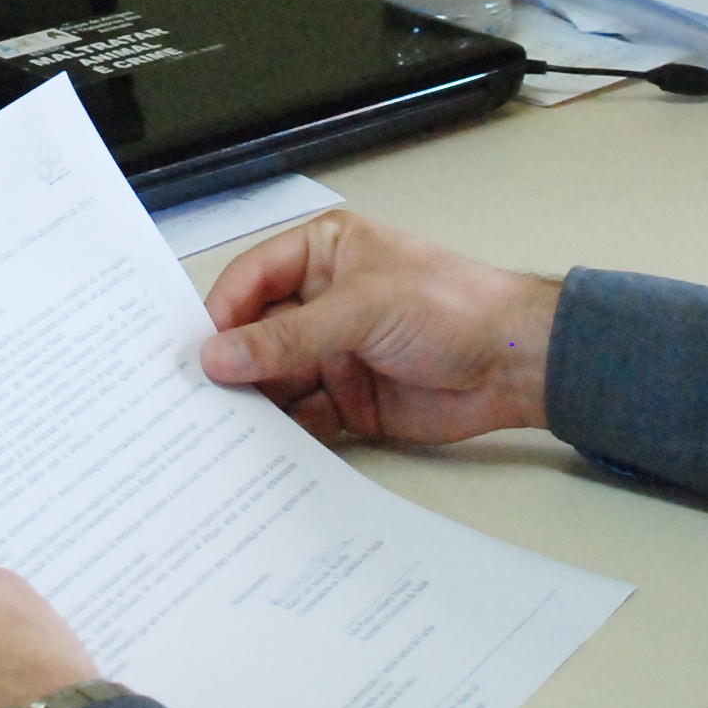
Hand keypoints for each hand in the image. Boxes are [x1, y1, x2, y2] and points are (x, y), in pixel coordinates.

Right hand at [199, 210, 560, 445]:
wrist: (516, 363)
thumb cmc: (447, 307)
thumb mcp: (362, 310)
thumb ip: (288, 338)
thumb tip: (216, 359)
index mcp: (321, 254)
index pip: (251, 280)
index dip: (222, 315)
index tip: (193, 355)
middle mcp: (319, 302)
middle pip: (255, 334)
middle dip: (229, 365)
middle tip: (191, 401)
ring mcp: (332, 354)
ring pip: (272, 381)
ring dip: (251, 404)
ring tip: (216, 433)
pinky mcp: (346, 402)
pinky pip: (300, 418)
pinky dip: (282, 434)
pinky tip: (257, 453)